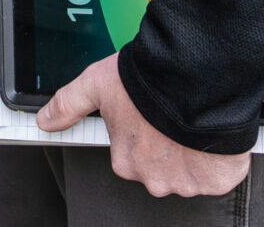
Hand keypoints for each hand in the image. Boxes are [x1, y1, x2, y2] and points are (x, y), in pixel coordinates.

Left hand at [36, 54, 249, 198]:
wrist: (197, 80)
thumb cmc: (150, 82)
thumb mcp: (97, 84)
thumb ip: (69, 105)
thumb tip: (45, 120)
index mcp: (125, 161)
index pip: (130, 153)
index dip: (141, 131)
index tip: (149, 116)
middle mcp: (153, 179)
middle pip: (160, 164)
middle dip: (165, 144)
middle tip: (169, 115)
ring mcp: (187, 183)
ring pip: (189, 169)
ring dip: (190, 150)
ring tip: (190, 119)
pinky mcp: (217, 180)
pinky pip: (218, 172)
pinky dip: (217, 157)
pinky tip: (209, 133)